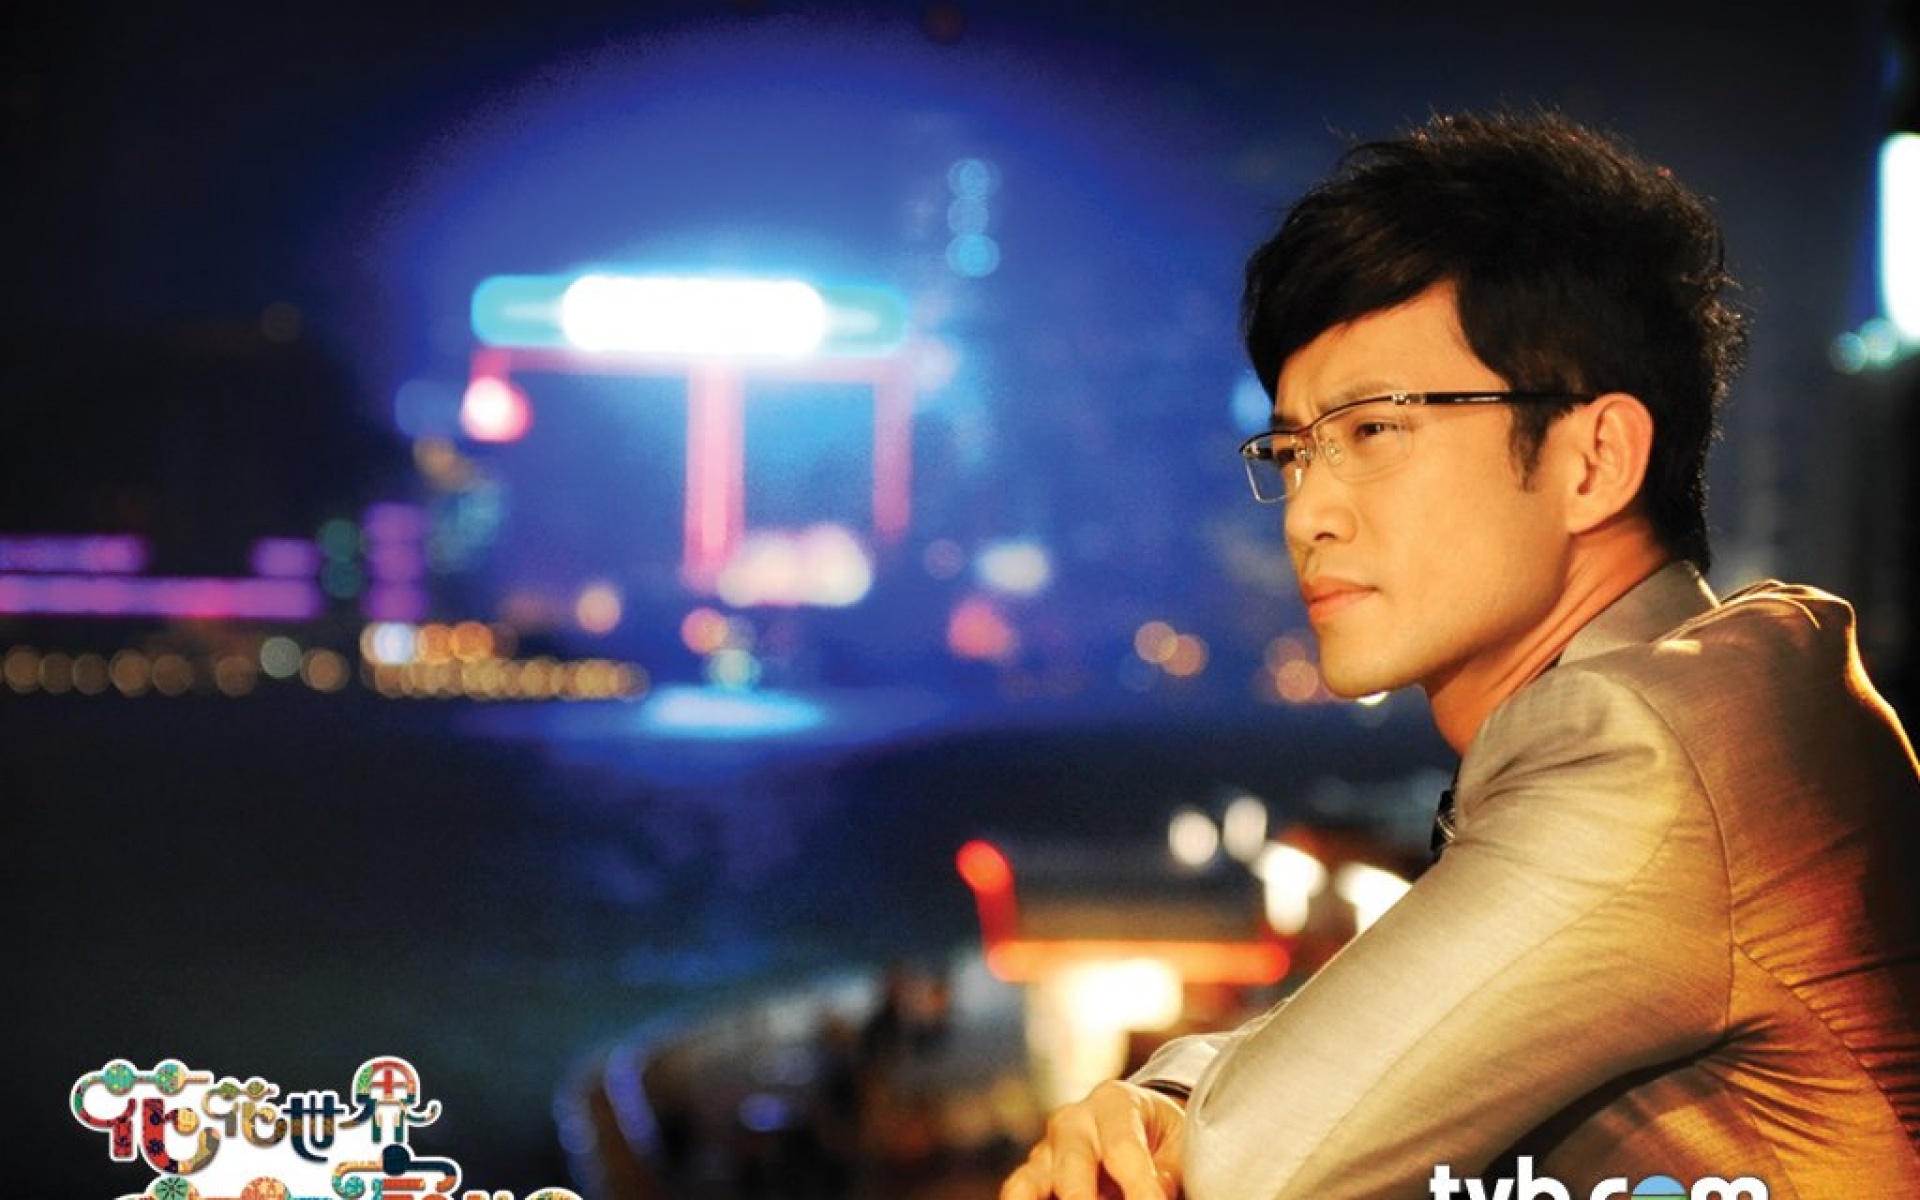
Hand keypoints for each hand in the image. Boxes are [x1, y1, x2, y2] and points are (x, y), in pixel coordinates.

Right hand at [1000, 1080, 1186, 1199]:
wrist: (1141, 1125)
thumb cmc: (1163, 1136)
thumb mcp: (1179, 1146)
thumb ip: (1166, 1176)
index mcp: (1113, 1102)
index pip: (1121, 1150)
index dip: (1139, 1190)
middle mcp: (1071, 1122)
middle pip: (1070, 1170)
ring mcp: (1045, 1151)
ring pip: (1028, 1185)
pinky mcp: (1031, 1178)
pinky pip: (1018, 1194)